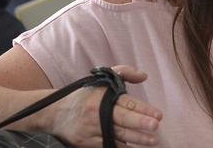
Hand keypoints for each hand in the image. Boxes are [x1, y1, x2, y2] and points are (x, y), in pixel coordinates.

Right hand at [43, 65, 162, 146]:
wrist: (54, 113)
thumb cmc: (84, 95)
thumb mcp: (102, 80)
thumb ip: (124, 73)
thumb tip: (144, 76)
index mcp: (102, 96)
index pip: (127, 103)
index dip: (143, 109)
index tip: (158, 114)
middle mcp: (97, 112)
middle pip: (122, 119)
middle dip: (140, 123)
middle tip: (155, 126)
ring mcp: (91, 129)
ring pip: (117, 135)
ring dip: (135, 139)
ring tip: (151, 141)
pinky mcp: (86, 142)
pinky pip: (106, 145)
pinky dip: (120, 147)